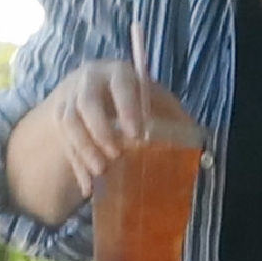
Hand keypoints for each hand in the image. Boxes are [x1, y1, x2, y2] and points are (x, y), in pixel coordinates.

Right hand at [5, 63, 200, 226]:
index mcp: (119, 73)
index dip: (126, 107)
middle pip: (86, 102)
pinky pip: (65, 143)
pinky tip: (89, 187)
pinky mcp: (63, 121)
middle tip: (115, 155)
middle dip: (99, 131)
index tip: (136, 133)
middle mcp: (91, 82)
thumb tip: (199, 142)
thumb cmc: (140, 100)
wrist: (100, 90)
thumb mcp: (159, 102)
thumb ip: (174, 116)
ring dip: (83, 149)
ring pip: (69, 122)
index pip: (120, 84)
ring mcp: (72, 99)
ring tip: (100, 173)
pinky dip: (76, 166)